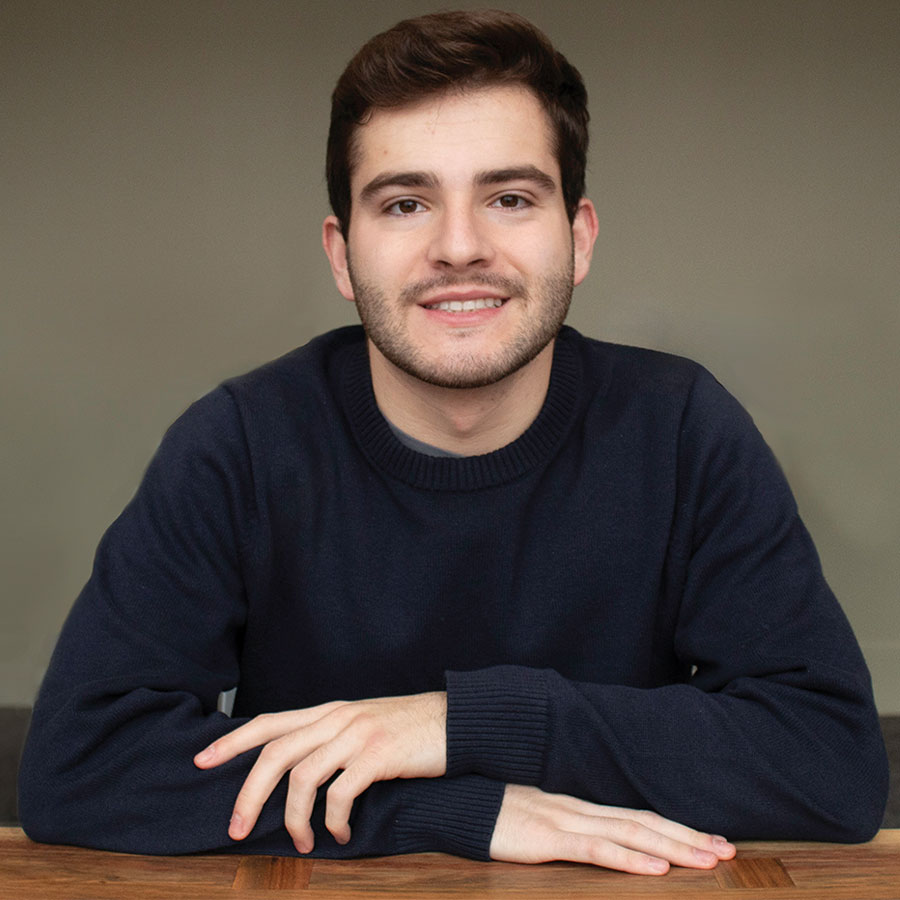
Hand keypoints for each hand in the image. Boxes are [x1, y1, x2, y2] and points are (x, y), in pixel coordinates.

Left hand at [193, 692, 445, 852]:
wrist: (456, 721)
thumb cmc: (409, 729)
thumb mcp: (363, 724)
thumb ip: (331, 738)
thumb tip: (297, 770)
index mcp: (330, 711)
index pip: (270, 722)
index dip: (233, 740)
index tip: (202, 760)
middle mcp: (338, 718)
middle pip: (275, 753)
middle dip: (248, 793)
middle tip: (236, 829)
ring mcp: (357, 734)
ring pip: (303, 777)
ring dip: (294, 818)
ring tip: (300, 841)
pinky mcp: (379, 755)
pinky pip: (340, 794)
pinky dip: (333, 821)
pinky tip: (342, 835)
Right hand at [490, 784, 735, 874]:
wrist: (453, 796)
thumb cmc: (489, 807)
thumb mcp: (531, 815)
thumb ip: (561, 822)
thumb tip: (589, 836)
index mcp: (577, 804)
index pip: (636, 814)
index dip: (674, 826)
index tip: (708, 837)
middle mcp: (579, 808)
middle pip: (644, 821)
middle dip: (688, 837)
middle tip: (728, 849)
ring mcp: (565, 821)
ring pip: (631, 833)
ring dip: (674, 847)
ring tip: (709, 859)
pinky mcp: (548, 839)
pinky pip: (597, 849)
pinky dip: (630, 857)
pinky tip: (656, 867)